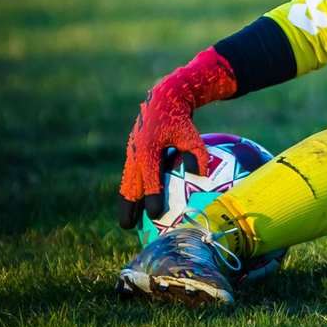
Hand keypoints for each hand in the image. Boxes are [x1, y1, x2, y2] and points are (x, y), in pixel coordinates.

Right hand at [117, 48, 235, 228]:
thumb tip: (200, 176)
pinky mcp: (132, 153)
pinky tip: (134, 205)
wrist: (164, 100)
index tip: (155, 214)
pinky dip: (129, 191)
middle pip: (130, 185)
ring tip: (126, 222)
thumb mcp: (191, 135)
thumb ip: (196, 155)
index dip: (152, 197)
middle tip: (128, 226)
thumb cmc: (181, 119)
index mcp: (150, 148)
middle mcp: (136, 152)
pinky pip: (129, 176)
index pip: (151, 178)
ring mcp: (131, 153)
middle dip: (128, 206)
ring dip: (125, 202)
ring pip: (126, 182)